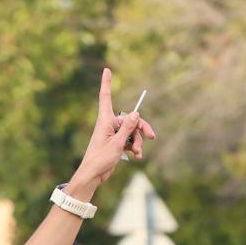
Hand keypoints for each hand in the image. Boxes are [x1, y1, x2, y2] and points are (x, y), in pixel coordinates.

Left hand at [68, 69, 155, 192]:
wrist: (93, 175)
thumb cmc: (100, 159)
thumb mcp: (117, 143)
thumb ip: (127, 128)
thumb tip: (136, 113)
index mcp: (105, 120)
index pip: (106, 97)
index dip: (106, 83)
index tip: (107, 69)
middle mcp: (108, 124)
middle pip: (130, 119)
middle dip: (142, 128)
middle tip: (152, 136)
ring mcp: (112, 134)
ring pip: (131, 132)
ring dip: (138, 141)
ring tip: (138, 153)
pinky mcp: (115, 143)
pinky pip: (129, 140)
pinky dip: (134, 147)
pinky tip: (137, 157)